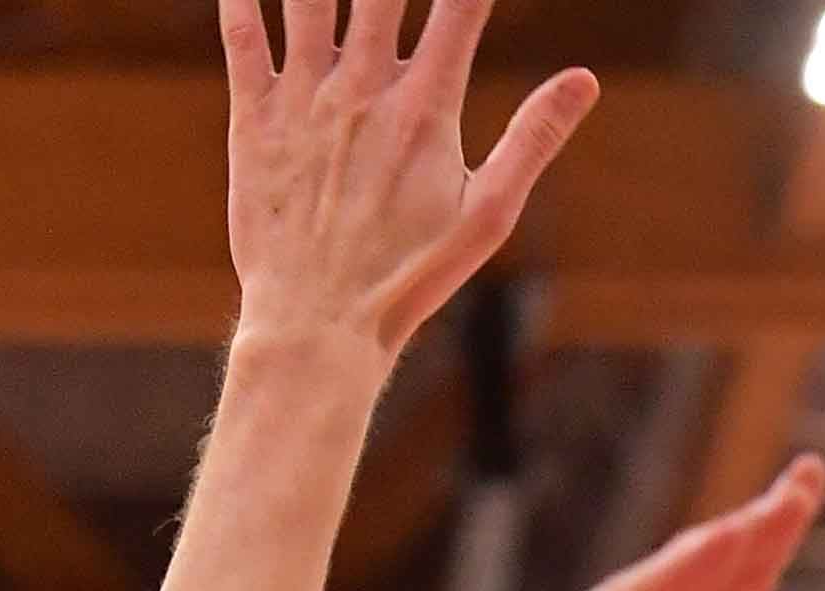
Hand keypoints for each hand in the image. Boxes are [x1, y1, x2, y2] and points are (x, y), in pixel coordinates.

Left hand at [217, 0, 595, 358]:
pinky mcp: (253, 119)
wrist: (318, 323)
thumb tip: (585, 80)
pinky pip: (241, 36)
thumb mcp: (487, 215)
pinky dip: (239, 0)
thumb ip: (533, 139)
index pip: (460, 7)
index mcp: (425, 107)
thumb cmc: (410, 276)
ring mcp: (303, 98)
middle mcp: (362, 87)